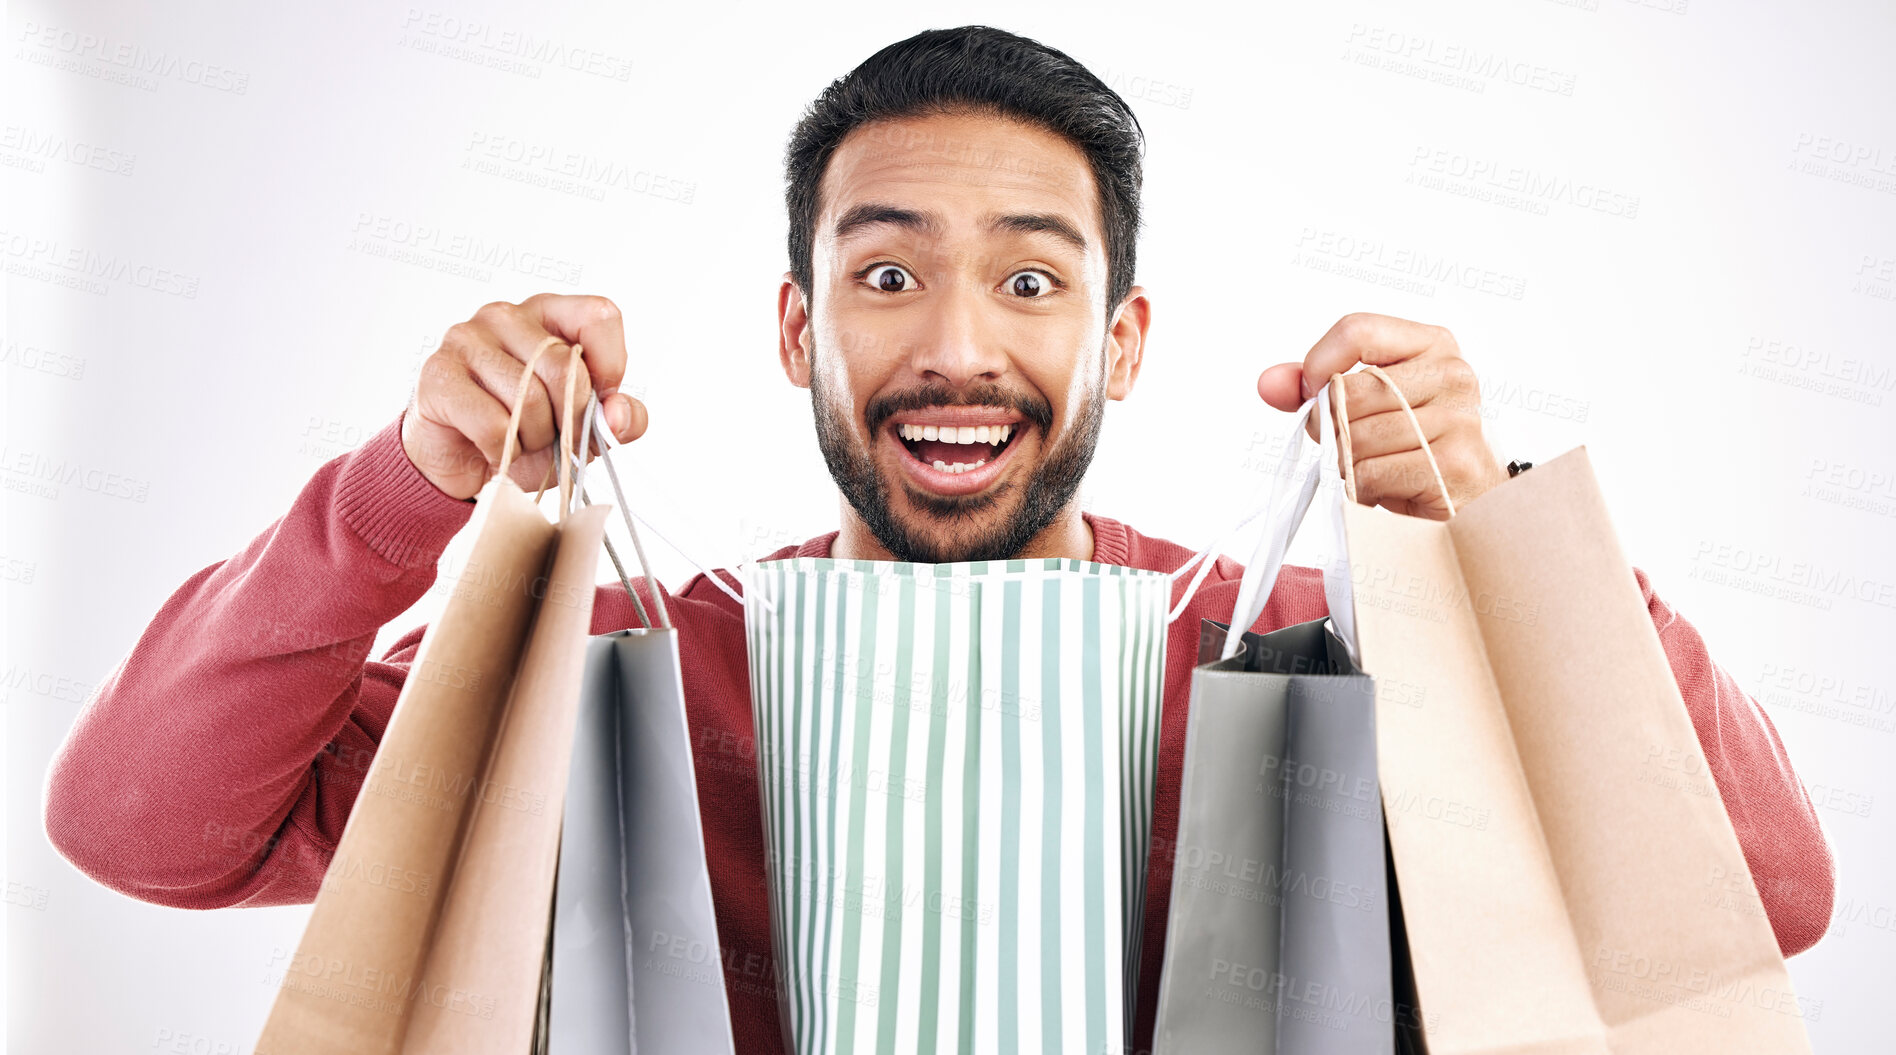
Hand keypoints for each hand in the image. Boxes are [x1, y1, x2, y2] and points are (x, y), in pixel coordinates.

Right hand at [401, 294, 647, 499]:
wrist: (465, 464)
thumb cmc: (527, 434)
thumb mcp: (586, 428)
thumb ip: (619, 418)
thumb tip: (619, 416)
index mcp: (549, 313)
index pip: (599, 316)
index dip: (609, 367)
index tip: (595, 401)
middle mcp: (506, 316)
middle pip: (566, 370)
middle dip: (568, 421)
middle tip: (550, 435)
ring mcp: (467, 338)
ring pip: (529, 401)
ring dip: (533, 439)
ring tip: (518, 440)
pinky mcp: (438, 374)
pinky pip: (493, 425)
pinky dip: (502, 451)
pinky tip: (492, 448)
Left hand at [1257, 312, 1506, 518]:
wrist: (1464, 502)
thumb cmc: (1410, 448)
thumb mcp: (1363, 406)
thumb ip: (1313, 388)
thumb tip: (1268, 383)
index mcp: (1432, 344)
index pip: (1356, 331)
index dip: (1318, 366)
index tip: (1315, 395)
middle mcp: (1452, 374)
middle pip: (1349, 391)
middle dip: (1330, 427)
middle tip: (1348, 446)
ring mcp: (1459, 419)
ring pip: (1355, 438)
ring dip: (1347, 463)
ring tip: (1373, 467)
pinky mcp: (1454, 465)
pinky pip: (1371, 474)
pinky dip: (1363, 489)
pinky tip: (1386, 488)